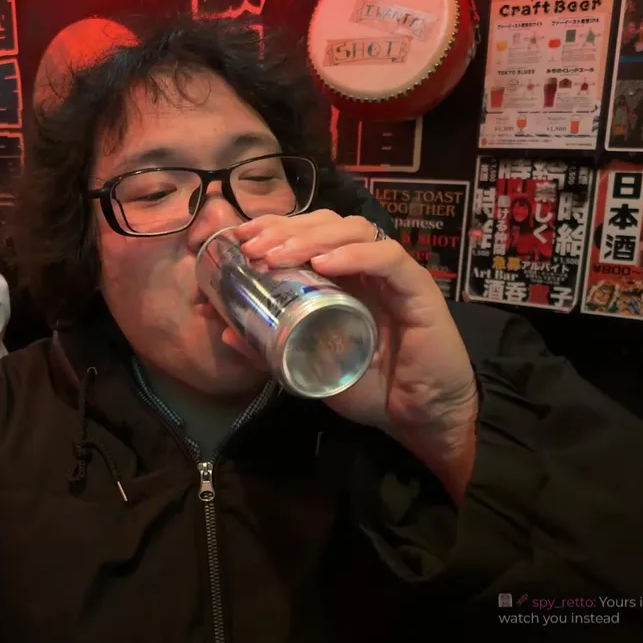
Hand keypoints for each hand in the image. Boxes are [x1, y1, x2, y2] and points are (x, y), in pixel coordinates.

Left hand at [233, 211, 478, 499]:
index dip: (273, 228)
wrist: (418, 419)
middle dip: (285, 228)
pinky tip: (324, 264)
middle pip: (326, 223)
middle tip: (251, 246)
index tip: (238, 238)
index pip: (307, 233)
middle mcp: (365, 266)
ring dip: (311, 237)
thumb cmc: (368, 387)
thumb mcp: (309, 367)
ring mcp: (392, 274)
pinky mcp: (418, 288)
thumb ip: (271, 350)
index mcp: (341, 276)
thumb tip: (224, 332)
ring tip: (277, 256)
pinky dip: (353, 255)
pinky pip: (388, 257)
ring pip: (354, 230)